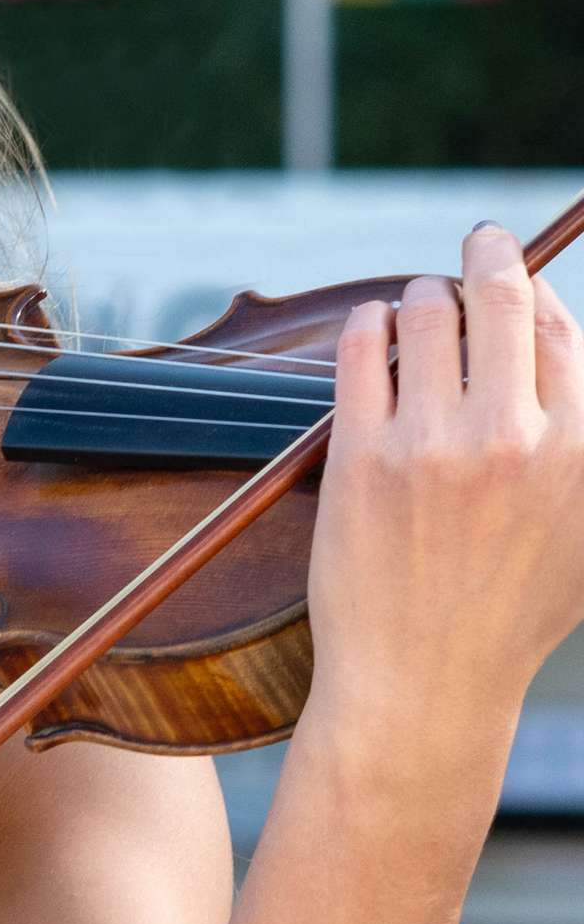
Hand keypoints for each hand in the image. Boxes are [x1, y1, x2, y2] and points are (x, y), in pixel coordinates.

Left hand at [308, 223, 583, 770]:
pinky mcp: (362, 457)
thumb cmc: (503, 616)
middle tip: (478, 239)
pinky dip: (369, 324)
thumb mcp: (579, 531)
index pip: (564, 332)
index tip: (520, 277)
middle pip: (504, 301)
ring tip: (416, 299)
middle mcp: (516, 437)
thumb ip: (580, 449)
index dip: (538, 294)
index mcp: (582, 449)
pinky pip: (364, 353)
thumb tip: (561, 363)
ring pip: (428, 315)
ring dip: (422, 295)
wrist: (424, 684)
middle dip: (490, 255)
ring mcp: (435, 444)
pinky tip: (370, 323)